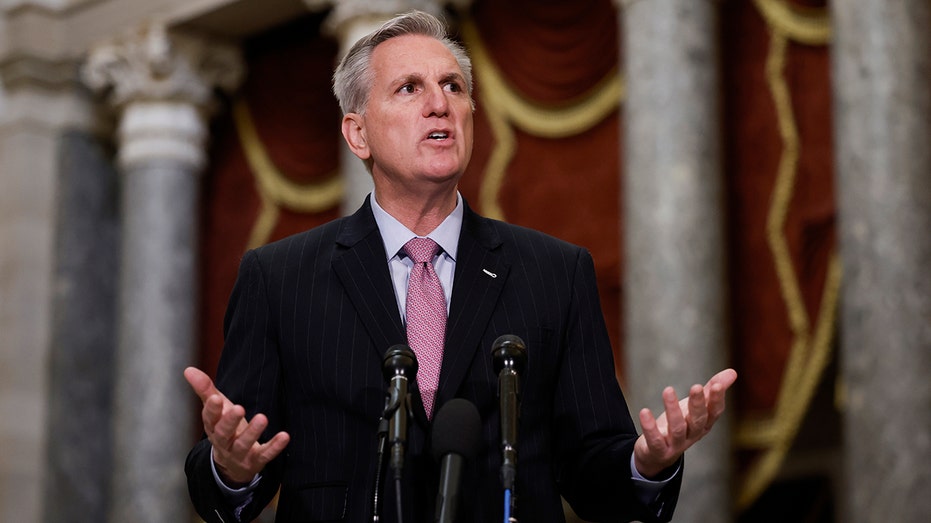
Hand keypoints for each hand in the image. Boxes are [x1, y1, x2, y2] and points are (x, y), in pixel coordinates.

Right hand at [184, 367, 289, 485]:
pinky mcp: (255, 461)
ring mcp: (239, 454)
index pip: (209, 419)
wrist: (232, 465)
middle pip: (224, 433)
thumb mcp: (216, 409)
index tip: (216, 398)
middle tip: (239, 408)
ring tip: (262, 418)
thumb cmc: (224, 428)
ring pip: (243, 445)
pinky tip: (284, 436)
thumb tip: (188, 370)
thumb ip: (205, 390)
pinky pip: (264, 455)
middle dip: (230, 421)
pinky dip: (274, 447)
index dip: (212, 410)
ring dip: (253, 433)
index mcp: (213, 427)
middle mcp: (224, 442)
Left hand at [633, 368, 736, 477]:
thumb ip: (711, 390)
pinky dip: (650, 427)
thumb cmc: (681, 424)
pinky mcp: (658, 450)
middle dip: (698, 404)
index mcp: (704, 424)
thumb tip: (733, 372)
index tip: (716, 384)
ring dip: (673, 410)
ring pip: (677, 428)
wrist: (658, 454)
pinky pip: (655, 440)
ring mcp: (676, 444)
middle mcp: (692, 435)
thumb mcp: (695, 407)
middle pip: (698, 420)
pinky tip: (644, 412)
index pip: (714, 412)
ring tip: (668, 390)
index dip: (716, 399)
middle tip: (696, 387)